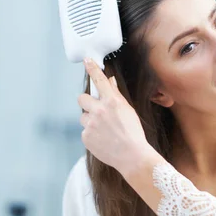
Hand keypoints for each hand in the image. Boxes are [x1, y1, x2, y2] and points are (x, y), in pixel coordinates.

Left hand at [78, 58, 151, 172]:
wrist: (132, 156)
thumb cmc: (133, 133)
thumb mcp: (128, 111)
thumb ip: (116, 95)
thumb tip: (109, 81)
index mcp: (112, 101)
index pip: (99, 80)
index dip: (92, 68)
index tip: (87, 60)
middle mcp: (99, 110)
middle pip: (81, 98)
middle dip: (87, 103)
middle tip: (97, 110)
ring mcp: (91, 124)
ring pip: (83, 117)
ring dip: (91, 121)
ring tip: (105, 130)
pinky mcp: (86, 137)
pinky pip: (85, 131)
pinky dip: (92, 134)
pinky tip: (103, 139)